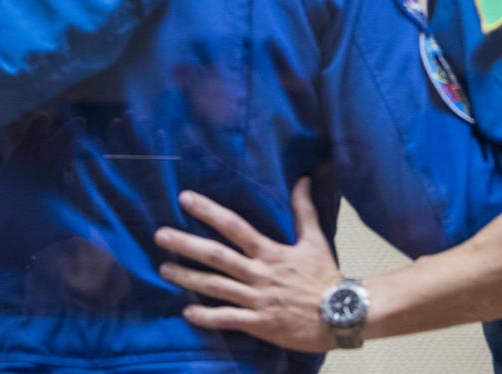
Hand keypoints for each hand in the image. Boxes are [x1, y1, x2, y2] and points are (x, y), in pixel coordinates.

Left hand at [154, 178, 340, 353]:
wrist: (341, 315)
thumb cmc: (325, 276)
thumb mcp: (315, 239)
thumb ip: (303, 210)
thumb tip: (302, 179)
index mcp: (270, 252)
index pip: (235, 227)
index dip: (209, 212)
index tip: (186, 199)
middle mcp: (259, 274)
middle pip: (217, 256)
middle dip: (186, 244)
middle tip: (160, 235)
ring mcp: (257, 299)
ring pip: (216, 287)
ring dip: (188, 278)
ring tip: (163, 270)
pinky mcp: (259, 323)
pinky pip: (228, 319)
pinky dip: (207, 317)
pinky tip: (187, 313)